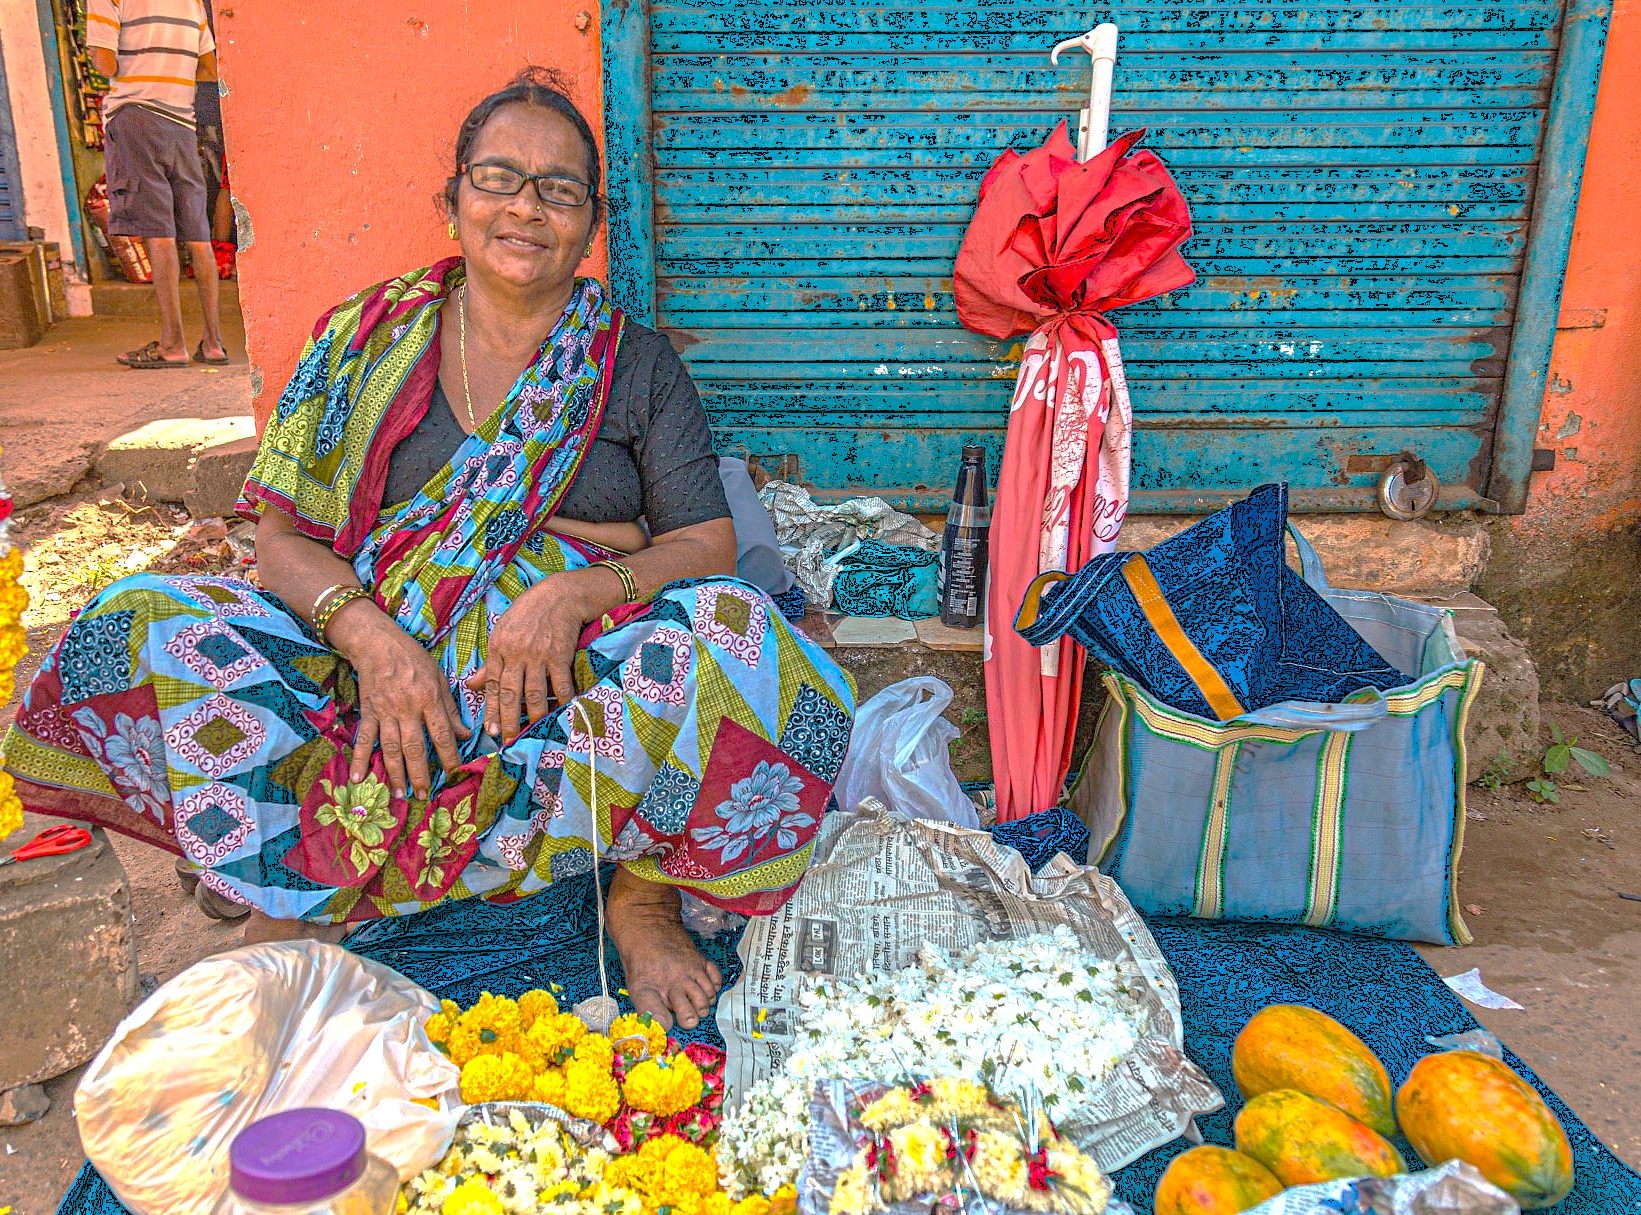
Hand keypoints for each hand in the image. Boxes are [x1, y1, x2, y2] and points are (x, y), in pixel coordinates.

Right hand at [334, 609, 471, 799]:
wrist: (378, 644)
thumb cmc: (413, 659)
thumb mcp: (439, 678)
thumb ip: (450, 709)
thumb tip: (465, 735)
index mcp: (429, 699)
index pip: (442, 734)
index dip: (449, 756)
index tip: (454, 774)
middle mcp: (408, 708)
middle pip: (414, 747)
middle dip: (420, 773)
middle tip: (423, 795)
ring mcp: (386, 711)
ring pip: (391, 747)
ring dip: (395, 773)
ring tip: (400, 794)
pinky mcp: (369, 712)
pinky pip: (364, 738)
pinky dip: (360, 758)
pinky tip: (358, 778)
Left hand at [464, 573, 596, 743]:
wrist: (559, 595)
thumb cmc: (528, 614)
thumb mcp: (502, 634)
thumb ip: (490, 663)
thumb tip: (471, 686)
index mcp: (498, 649)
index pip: (493, 686)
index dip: (491, 711)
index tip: (489, 731)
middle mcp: (516, 654)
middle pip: (511, 693)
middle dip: (508, 720)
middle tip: (507, 740)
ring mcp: (538, 655)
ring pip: (535, 693)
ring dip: (535, 715)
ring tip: (533, 731)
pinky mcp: (559, 654)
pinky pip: (561, 683)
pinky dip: (562, 699)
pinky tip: (562, 711)